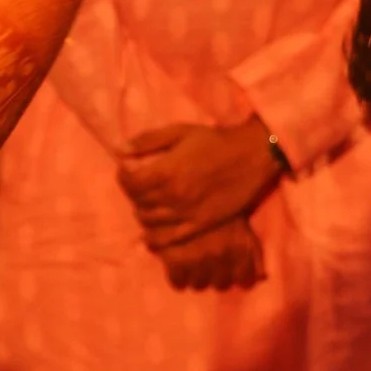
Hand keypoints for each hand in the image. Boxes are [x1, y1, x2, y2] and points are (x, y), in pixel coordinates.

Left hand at [116, 118, 280, 246]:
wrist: (251, 156)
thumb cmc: (215, 140)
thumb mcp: (180, 132)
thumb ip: (148, 141)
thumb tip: (119, 150)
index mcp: (166, 171)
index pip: (130, 182)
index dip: (123, 175)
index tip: (127, 169)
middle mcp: (173, 196)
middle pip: (138, 202)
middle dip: (133, 192)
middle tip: (139, 185)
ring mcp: (186, 213)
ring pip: (149, 221)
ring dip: (143, 212)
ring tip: (148, 203)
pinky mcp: (200, 225)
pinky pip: (169, 239)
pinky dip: (155, 239)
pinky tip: (150, 235)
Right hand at [153, 217, 265, 290]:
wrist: (184, 189)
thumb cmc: (217, 207)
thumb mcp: (242, 225)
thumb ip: (254, 252)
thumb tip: (261, 277)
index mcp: (241, 249)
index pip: (245, 281)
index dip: (237, 276)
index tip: (229, 270)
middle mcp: (222, 257)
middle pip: (221, 284)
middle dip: (216, 276)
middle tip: (208, 264)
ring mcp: (198, 260)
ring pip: (199, 285)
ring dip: (196, 277)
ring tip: (192, 264)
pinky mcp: (175, 261)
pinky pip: (179, 283)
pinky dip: (178, 278)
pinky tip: (177, 267)